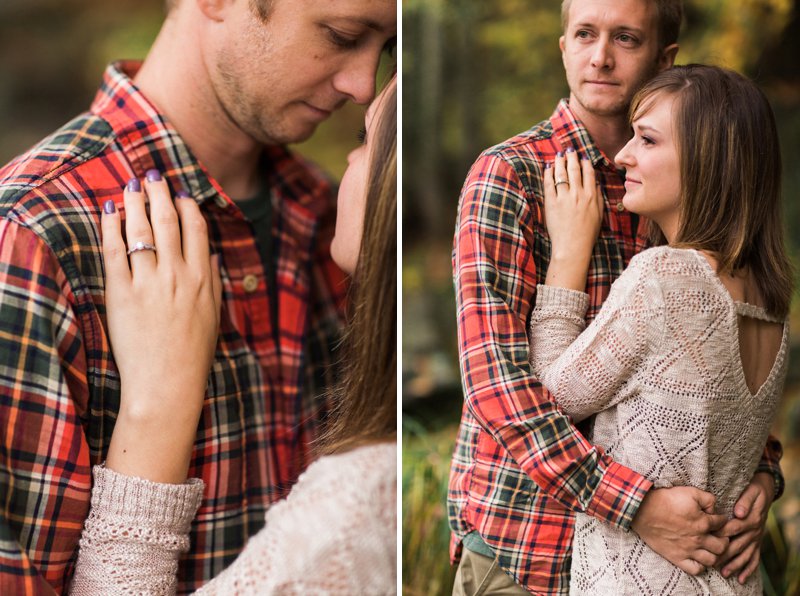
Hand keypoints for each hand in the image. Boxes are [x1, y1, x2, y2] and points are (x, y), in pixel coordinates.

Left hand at [102, 173, 221, 482]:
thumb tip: (209, 254)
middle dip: (161, 192)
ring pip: (143, 230)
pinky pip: (115, 252)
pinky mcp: (123, 294)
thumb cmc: (193, 353)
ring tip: (131, 185)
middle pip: (169, 221)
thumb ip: (212, 281)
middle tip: (154, 173)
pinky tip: (109, 211)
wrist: (169, 383)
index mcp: (204, 278)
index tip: (181, 191)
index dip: (189, 205)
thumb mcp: (213, 315)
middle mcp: (178, 275)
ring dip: (136, 202)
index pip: (197, 229)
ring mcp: (150, 283)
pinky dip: (111, 228)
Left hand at [543, 149, 602, 290]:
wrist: (573, 246)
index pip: (588, 173)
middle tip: (569, 149)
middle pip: (574, 169)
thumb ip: (598, 197)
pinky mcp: (551, 203)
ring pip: (561, 173)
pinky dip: (548, 174)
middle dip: (571, 157)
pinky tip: (548, 168)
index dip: (585, 162)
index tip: (582, 156)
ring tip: (559, 155)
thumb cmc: (587, 233)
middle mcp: (578, 194)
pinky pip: (549, 184)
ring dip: (560, 162)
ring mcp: (564, 198)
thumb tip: (596, 184)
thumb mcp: (599, 214)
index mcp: (591, 196)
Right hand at [631, 486, 728, 574]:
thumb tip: (715, 508)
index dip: (722, 520)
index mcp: (703, 522)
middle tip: (719, 535)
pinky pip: (695, 570)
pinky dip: (700, 566)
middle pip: (722, 546)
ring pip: (712, 560)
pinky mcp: (677, 557)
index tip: (718, 519)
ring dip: (714, 555)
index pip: (722, 524)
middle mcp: (698, 539)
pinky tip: (698, 558)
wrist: (643, 510)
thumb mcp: (690, 492)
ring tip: (710, 548)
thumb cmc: (666, 500)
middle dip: (724, 540)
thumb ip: (708, 499)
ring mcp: (688, 550)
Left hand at [715, 472, 773, 583]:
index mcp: (751, 519)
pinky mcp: (757, 542)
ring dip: (735, 565)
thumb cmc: (753, 489)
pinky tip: (741, 578)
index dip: (721, 533)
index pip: (734, 528)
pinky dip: (748, 569)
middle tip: (712, 562)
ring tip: (724, 573)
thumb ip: (744, 501)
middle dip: (725, 554)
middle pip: (738, 545)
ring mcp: (756, 538)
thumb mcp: (751, 491)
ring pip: (745, 555)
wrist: (765, 491)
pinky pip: (754, 558)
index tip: (708, 538)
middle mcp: (754, 531)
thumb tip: (739, 512)